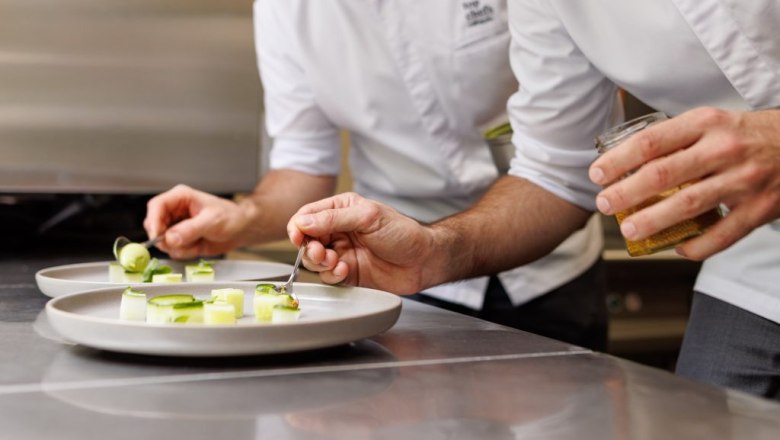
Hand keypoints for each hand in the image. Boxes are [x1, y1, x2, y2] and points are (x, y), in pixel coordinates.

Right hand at [144, 184, 251, 258]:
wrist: (241, 229)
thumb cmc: (231, 217)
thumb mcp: (212, 221)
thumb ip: (190, 229)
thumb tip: (171, 238)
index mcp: (180, 197)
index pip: (156, 206)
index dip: (153, 221)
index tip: (157, 236)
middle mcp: (175, 211)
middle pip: (154, 225)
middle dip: (165, 238)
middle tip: (180, 244)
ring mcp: (176, 226)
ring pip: (162, 240)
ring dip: (177, 247)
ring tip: (197, 242)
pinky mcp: (180, 239)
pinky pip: (172, 250)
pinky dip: (184, 252)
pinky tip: (198, 246)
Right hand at [286, 192, 436, 293]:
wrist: (423, 260)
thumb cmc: (402, 233)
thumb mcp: (368, 217)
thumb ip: (334, 219)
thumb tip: (303, 222)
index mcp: (341, 210)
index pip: (308, 216)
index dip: (298, 227)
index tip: (298, 236)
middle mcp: (338, 231)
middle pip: (307, 240)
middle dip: (309, 248)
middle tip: (322, 252)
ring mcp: (342, 253)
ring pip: (314, 261)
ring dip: (320, 262)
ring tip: (336, 262)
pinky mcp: (347, 273)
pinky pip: (328, 277)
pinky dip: (332, 275)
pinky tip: (345, 270)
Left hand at [589, 107, 779, 259]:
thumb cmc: (747, 135)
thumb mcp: (712, 123)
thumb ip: (676, 139)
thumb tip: (624, 162)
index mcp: (706, 123)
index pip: (651, 142)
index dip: (618, 161)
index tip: (596, 174)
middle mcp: (723, 150)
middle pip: (662, 175)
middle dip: (625, 193)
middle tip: (604, 204)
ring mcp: (743, 181)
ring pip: (687, 205)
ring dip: (652, 221)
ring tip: (628, 229)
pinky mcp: (759, 209)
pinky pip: (721, 235)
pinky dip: (696, 246)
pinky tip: (676, 247)